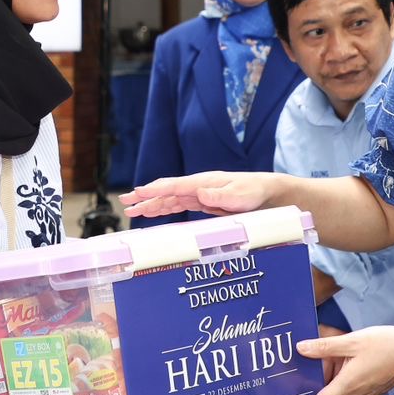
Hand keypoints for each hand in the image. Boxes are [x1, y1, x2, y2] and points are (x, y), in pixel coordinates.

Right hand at [120, 172, 275, 219]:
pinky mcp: (203, 203)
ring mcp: (200, 194)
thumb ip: (220, 195)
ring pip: (169, 199)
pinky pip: (178, 205)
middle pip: (166, 192)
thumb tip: (200, 193)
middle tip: (124, 203)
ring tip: (131, 211)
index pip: (174, 186)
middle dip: (145, 197)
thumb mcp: (240, 196)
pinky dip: (164, 208)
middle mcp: (198, 186)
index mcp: (204, 182)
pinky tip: (153, 212)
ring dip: (150, 204)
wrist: (268, 193)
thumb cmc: (255, 193)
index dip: (155, 190)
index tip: (137, 193)